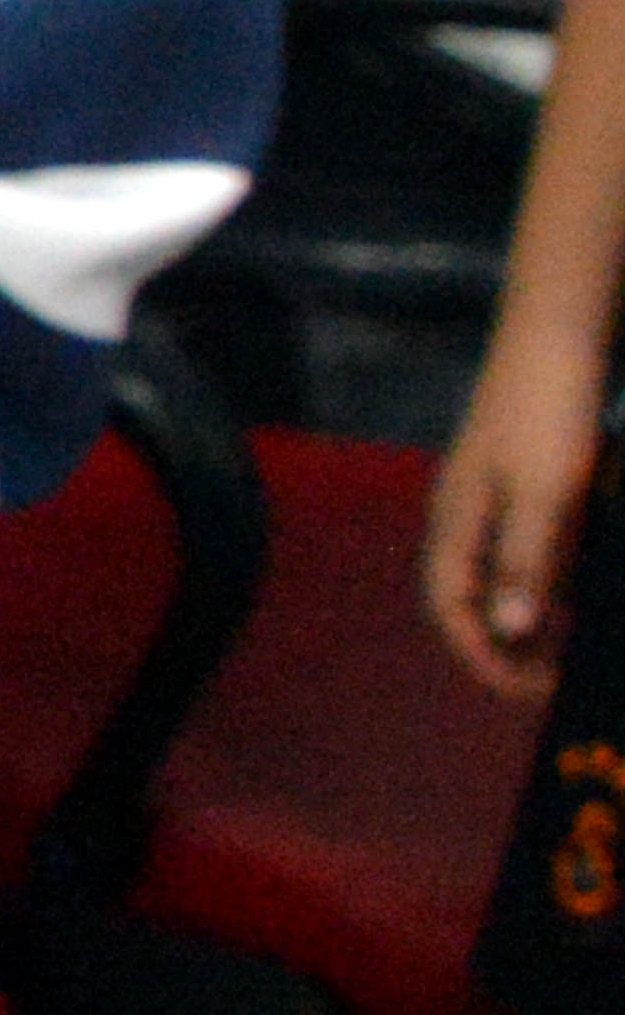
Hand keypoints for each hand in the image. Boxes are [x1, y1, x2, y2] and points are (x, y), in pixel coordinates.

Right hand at [430, 325, 603, 701]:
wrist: (557, 339)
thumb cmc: (546, 415)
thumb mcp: (544, 494)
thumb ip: (525, 562)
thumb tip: (508, 631)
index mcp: (456, 519)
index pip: (449, 606)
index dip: (482, 657)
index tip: (530, 694)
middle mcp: (464, 513)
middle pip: (467, 597)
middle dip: (505, 647)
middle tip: (555, 681)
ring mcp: (492, 496)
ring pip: (499, 574)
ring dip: (529, 617)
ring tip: (572, 648)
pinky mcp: (522, 482)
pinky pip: (527, 549)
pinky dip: (548, 581)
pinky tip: (583, 588)